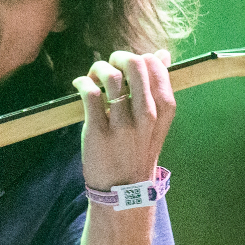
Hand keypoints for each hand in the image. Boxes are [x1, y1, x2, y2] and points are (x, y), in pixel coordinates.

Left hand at [73, 50, 174, 192]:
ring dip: (98, 69)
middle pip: (135, 65)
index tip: (128, 67)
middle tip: (110, 66)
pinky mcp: (98, 132)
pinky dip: (82, 82)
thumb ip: (158, 87)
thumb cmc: (138, 151)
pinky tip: (80, 85)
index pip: (155, 66)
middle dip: (118, 57)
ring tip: (93, 77)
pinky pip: (90, 94)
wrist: (124, 190)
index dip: (138, 58)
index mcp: (164, 110)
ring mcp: (123, 125)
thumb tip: (162, 54)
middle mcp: (147, 116)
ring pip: (111, 77)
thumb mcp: (157, 122)